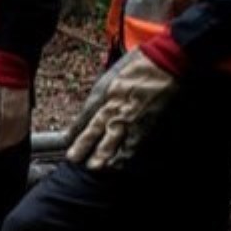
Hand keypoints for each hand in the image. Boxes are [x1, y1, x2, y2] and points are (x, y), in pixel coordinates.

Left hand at [65, 48, 179, 170]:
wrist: (165, 63)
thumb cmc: (137, 67)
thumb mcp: (110, 76)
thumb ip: (100, 95)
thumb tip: (90, 111)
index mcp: (105, 93)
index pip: (84, 116)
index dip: (75, 131)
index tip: (66, 141)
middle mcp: (115, 106)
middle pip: (95, 131)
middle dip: (83, 146)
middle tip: (73, 159)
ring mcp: (131, 116)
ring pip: (114, 141)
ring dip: (103, 156)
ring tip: (95, 168)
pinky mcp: (147, 123)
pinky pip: (134, 143)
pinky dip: (126, 155)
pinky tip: (121, 164)